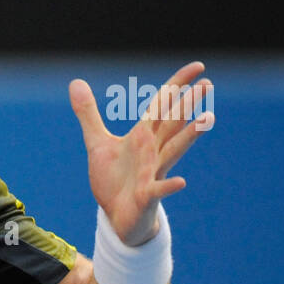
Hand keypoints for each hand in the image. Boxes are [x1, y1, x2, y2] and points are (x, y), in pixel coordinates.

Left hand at [68, 61, 213, 245]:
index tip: (198, 67)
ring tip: (208, 118)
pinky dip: (168, 186)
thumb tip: (75, 82)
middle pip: (172, 124)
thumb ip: (88, 114)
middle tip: (207, 84)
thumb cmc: (113, 180)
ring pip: (173, 150)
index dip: (177, 85)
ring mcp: (152, 172)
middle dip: (187, 104)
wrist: (116, 217)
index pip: (162, 105)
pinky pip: (158, 190)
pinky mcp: (146, 195)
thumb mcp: (97, 143)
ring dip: (190, 136)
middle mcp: (152, 151)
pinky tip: (181, 182)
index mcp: (143, 136)